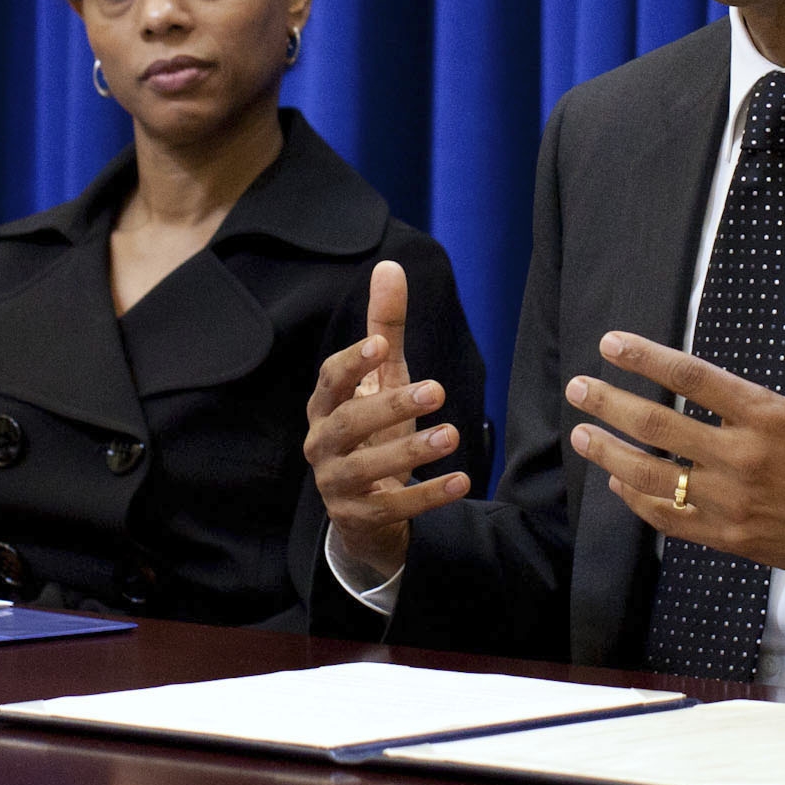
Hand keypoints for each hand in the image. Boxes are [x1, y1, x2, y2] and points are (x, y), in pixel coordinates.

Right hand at [303, 259, 467, 581]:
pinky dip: (428, 496)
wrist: (365, 511)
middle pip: (346, 424)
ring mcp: (336, 485)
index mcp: (324, 407)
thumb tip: (390, 266)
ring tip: (451, 435)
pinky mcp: (359, 518)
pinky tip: (462, 480)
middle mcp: (322, 445)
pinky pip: (393, 508)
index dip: (352, 362)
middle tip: (437, 390)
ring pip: (366, 468)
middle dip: (389, 405)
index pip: (330, 380)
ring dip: (409, 451)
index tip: (383, 344)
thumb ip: (385, 326)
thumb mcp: (382, 380)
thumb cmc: (373, 431)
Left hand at [566, 273, 784, 612]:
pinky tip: (619, 484)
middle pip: (659, 427)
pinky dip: (639, 502)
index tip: (610, 344)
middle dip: (610, 404)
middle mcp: (744, 458)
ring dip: (610, 455)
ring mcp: (733, 503)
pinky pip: (671, 521)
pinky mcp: (731, 538)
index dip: (645, 358)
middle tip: (577, 388)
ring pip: (654, 478)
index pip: (692, 377)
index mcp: (769, 415)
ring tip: (581, 436)